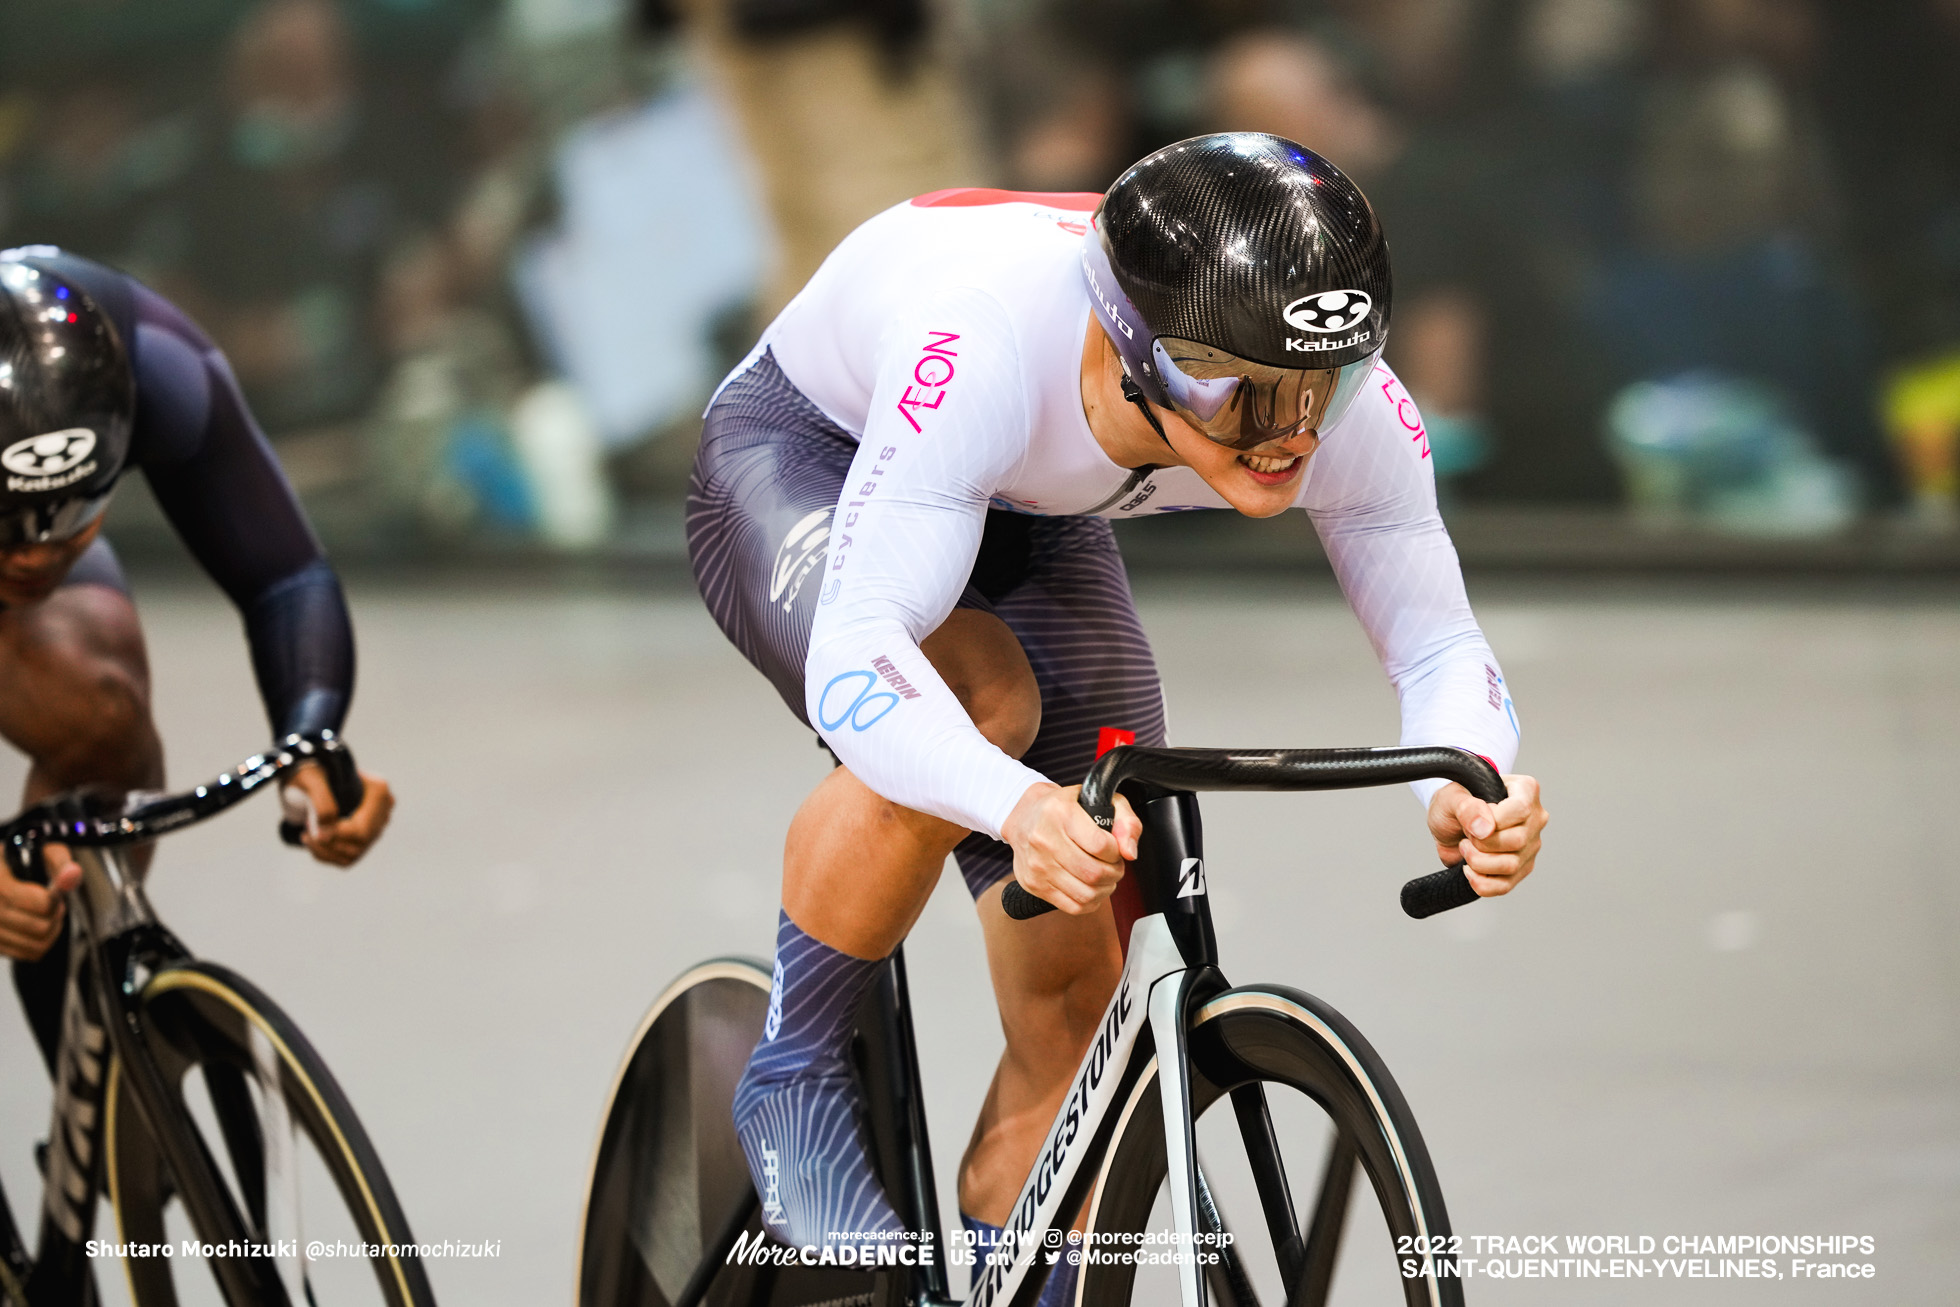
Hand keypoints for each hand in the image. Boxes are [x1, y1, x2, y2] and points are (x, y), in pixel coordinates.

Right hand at [0, 844, 79, 961]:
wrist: (3, 871)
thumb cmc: (21, 860)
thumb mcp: (41, 850)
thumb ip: (59, 861)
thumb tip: (73, 874)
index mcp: (0, 882)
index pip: (39, 905)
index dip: (53, 900)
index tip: (54, 893)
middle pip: (39, 926)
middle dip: (54, 915)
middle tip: (54, 904)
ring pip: (35, 944)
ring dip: (50, 931)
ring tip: (47, 915)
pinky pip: (27, 954)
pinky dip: (40, 944)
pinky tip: (38, 928)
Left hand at [282, 764, 394, 867]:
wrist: (316, 770)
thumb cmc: (313, 771)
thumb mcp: (313, 779)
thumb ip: (322, 803)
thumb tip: (325, 832)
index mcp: (378, 790)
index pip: (362, 827)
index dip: (337, 835)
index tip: (311, 834)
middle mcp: (384, 809)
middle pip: (360, 841)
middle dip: (330, 843)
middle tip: (306, 835)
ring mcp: (378, 825)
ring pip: (355, 852)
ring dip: (327, 851)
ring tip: (307, 838)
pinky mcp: (367, 836)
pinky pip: (350, 856)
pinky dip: (329, 855)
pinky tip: (314, 844)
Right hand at [1000, 782, 1140, 914]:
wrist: (1024, 817)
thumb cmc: (1063, 809)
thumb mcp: (1100, 800)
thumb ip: (1125, 822)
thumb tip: (1129, 852)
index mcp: (1060, 813)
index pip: (1100, 845)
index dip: (1116, 852)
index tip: (1115, 849)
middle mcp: (1044, 840)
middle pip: (1093, 873)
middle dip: (1114, 873)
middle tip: (1114, 865)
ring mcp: (1037, 865)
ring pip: (1085, 894)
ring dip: (1104, 889)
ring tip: (1104, 876)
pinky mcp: (1034, 884)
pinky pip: (1073, 906)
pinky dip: (1090, 902)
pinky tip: (1091, 888)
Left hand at [1427, 773, 1547, 896]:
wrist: (1448, 824)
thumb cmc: (1454, 804)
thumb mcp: (1452, 797)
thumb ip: (1467, 807)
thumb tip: (1485, 828)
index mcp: (1525, 790)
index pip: (1520, 809)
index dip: (1492, 819)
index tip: (1473, 820)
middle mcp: (1535, 819)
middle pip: (1517, 840)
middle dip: (1482, 842)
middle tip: (1466, 834)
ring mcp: (1530, 846)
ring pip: (1511, 865)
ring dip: (1478, 862)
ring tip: (1466, 848)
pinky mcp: (1521, 869)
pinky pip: (1505, 886)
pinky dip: (1481, 883)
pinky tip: (1468, 870)